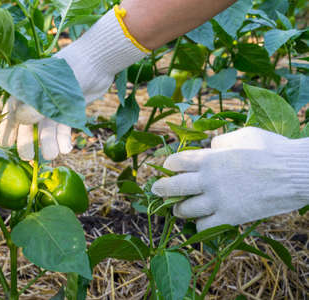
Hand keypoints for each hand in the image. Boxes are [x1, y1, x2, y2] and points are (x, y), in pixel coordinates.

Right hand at [0, 8, 146, 159]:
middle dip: (26, 140)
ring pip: (47, 128)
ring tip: (52, 155)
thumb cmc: (71, 67)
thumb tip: (18, 120)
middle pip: (28, 123)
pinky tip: (66, 149)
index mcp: (27, 87)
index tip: (4, 144)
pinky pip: (63, 128)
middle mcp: (38, 98)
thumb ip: (35, 103)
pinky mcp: (69, 111)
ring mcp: (54, 105)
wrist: (99, 61)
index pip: (12, 109)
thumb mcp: (51, 85)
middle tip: (27, 157)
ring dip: (48, 143)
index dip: (7, 127)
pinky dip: (63, 139)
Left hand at [151, 127, 308, 230]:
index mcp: (208, 157)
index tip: (167, 167)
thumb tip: (211, 145)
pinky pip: (204, 226)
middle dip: (160, 189)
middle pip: (173, 187)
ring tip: (178, 210)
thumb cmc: (271, 149)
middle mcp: (207, 179)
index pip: (176, 161)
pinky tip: (201, 222)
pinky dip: (199, 225)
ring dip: (178, 210)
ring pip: (184, 210)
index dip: (168, 165)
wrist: (295, 172)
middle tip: (155, 190)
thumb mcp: (242, 135)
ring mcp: (217, 200)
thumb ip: (221, 141)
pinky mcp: (230, 217)